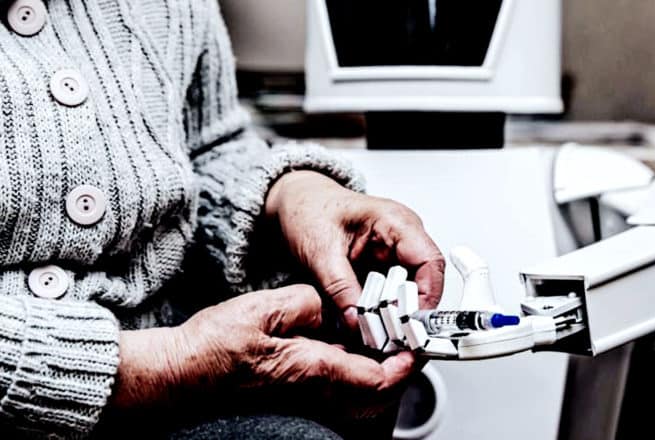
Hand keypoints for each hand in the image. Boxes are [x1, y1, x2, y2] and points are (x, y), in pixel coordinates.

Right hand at [113, 285, 415, 417]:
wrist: (182, 372)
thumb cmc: (213, 347)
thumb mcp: (264, 308)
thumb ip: (307, 303)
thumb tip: (331, 304)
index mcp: (312, 367)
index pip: (375, 378)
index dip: (403, 366)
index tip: (414, 348)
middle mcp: (313, 388)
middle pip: (374, 393)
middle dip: (398, 370)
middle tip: (407, 344)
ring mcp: (304, 394)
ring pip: (358, 393)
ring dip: (379, 371)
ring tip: (386, 342)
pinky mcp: (294, 390)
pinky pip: (338, 387)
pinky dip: (356, 371)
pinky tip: (350, 347)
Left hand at [266, 171, 445, 327]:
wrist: (296, 202)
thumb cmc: (309, 209)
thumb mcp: (319, 250)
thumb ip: (339, 288)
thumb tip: (356, 321)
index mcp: (395, 222)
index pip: (429, 261)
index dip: (426, 296)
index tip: (410, 324)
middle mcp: (402, 238)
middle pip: (424, 282)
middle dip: (410, 314)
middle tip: (392, 339)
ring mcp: (394, 254)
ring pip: (409, 294)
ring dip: (396, 317)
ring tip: (380, 338)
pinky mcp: (382, 269)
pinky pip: (391, 296)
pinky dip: (383, 314)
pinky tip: (371, 329)